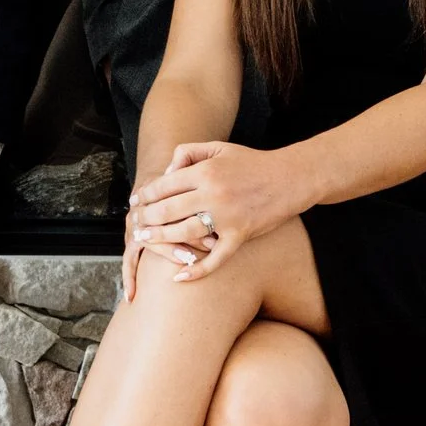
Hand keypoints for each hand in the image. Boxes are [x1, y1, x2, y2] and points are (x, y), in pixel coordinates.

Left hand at [124, 140, 299, 288]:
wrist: (289, 178)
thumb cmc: (251, 162)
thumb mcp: (218, 147)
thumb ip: (188, 153)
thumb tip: (166, 172)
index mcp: (205, 171)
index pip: (165, 185)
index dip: (146, 195)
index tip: (136, 202)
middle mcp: (213, 194)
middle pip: (168, 210)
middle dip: (147, 219)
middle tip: (136, 226)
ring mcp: (226, 217)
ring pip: (184, 233)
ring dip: (161, 240)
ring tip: (146, 243)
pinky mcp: (240, 235)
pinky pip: (215, 258)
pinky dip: (196, 270)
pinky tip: (179, 278)